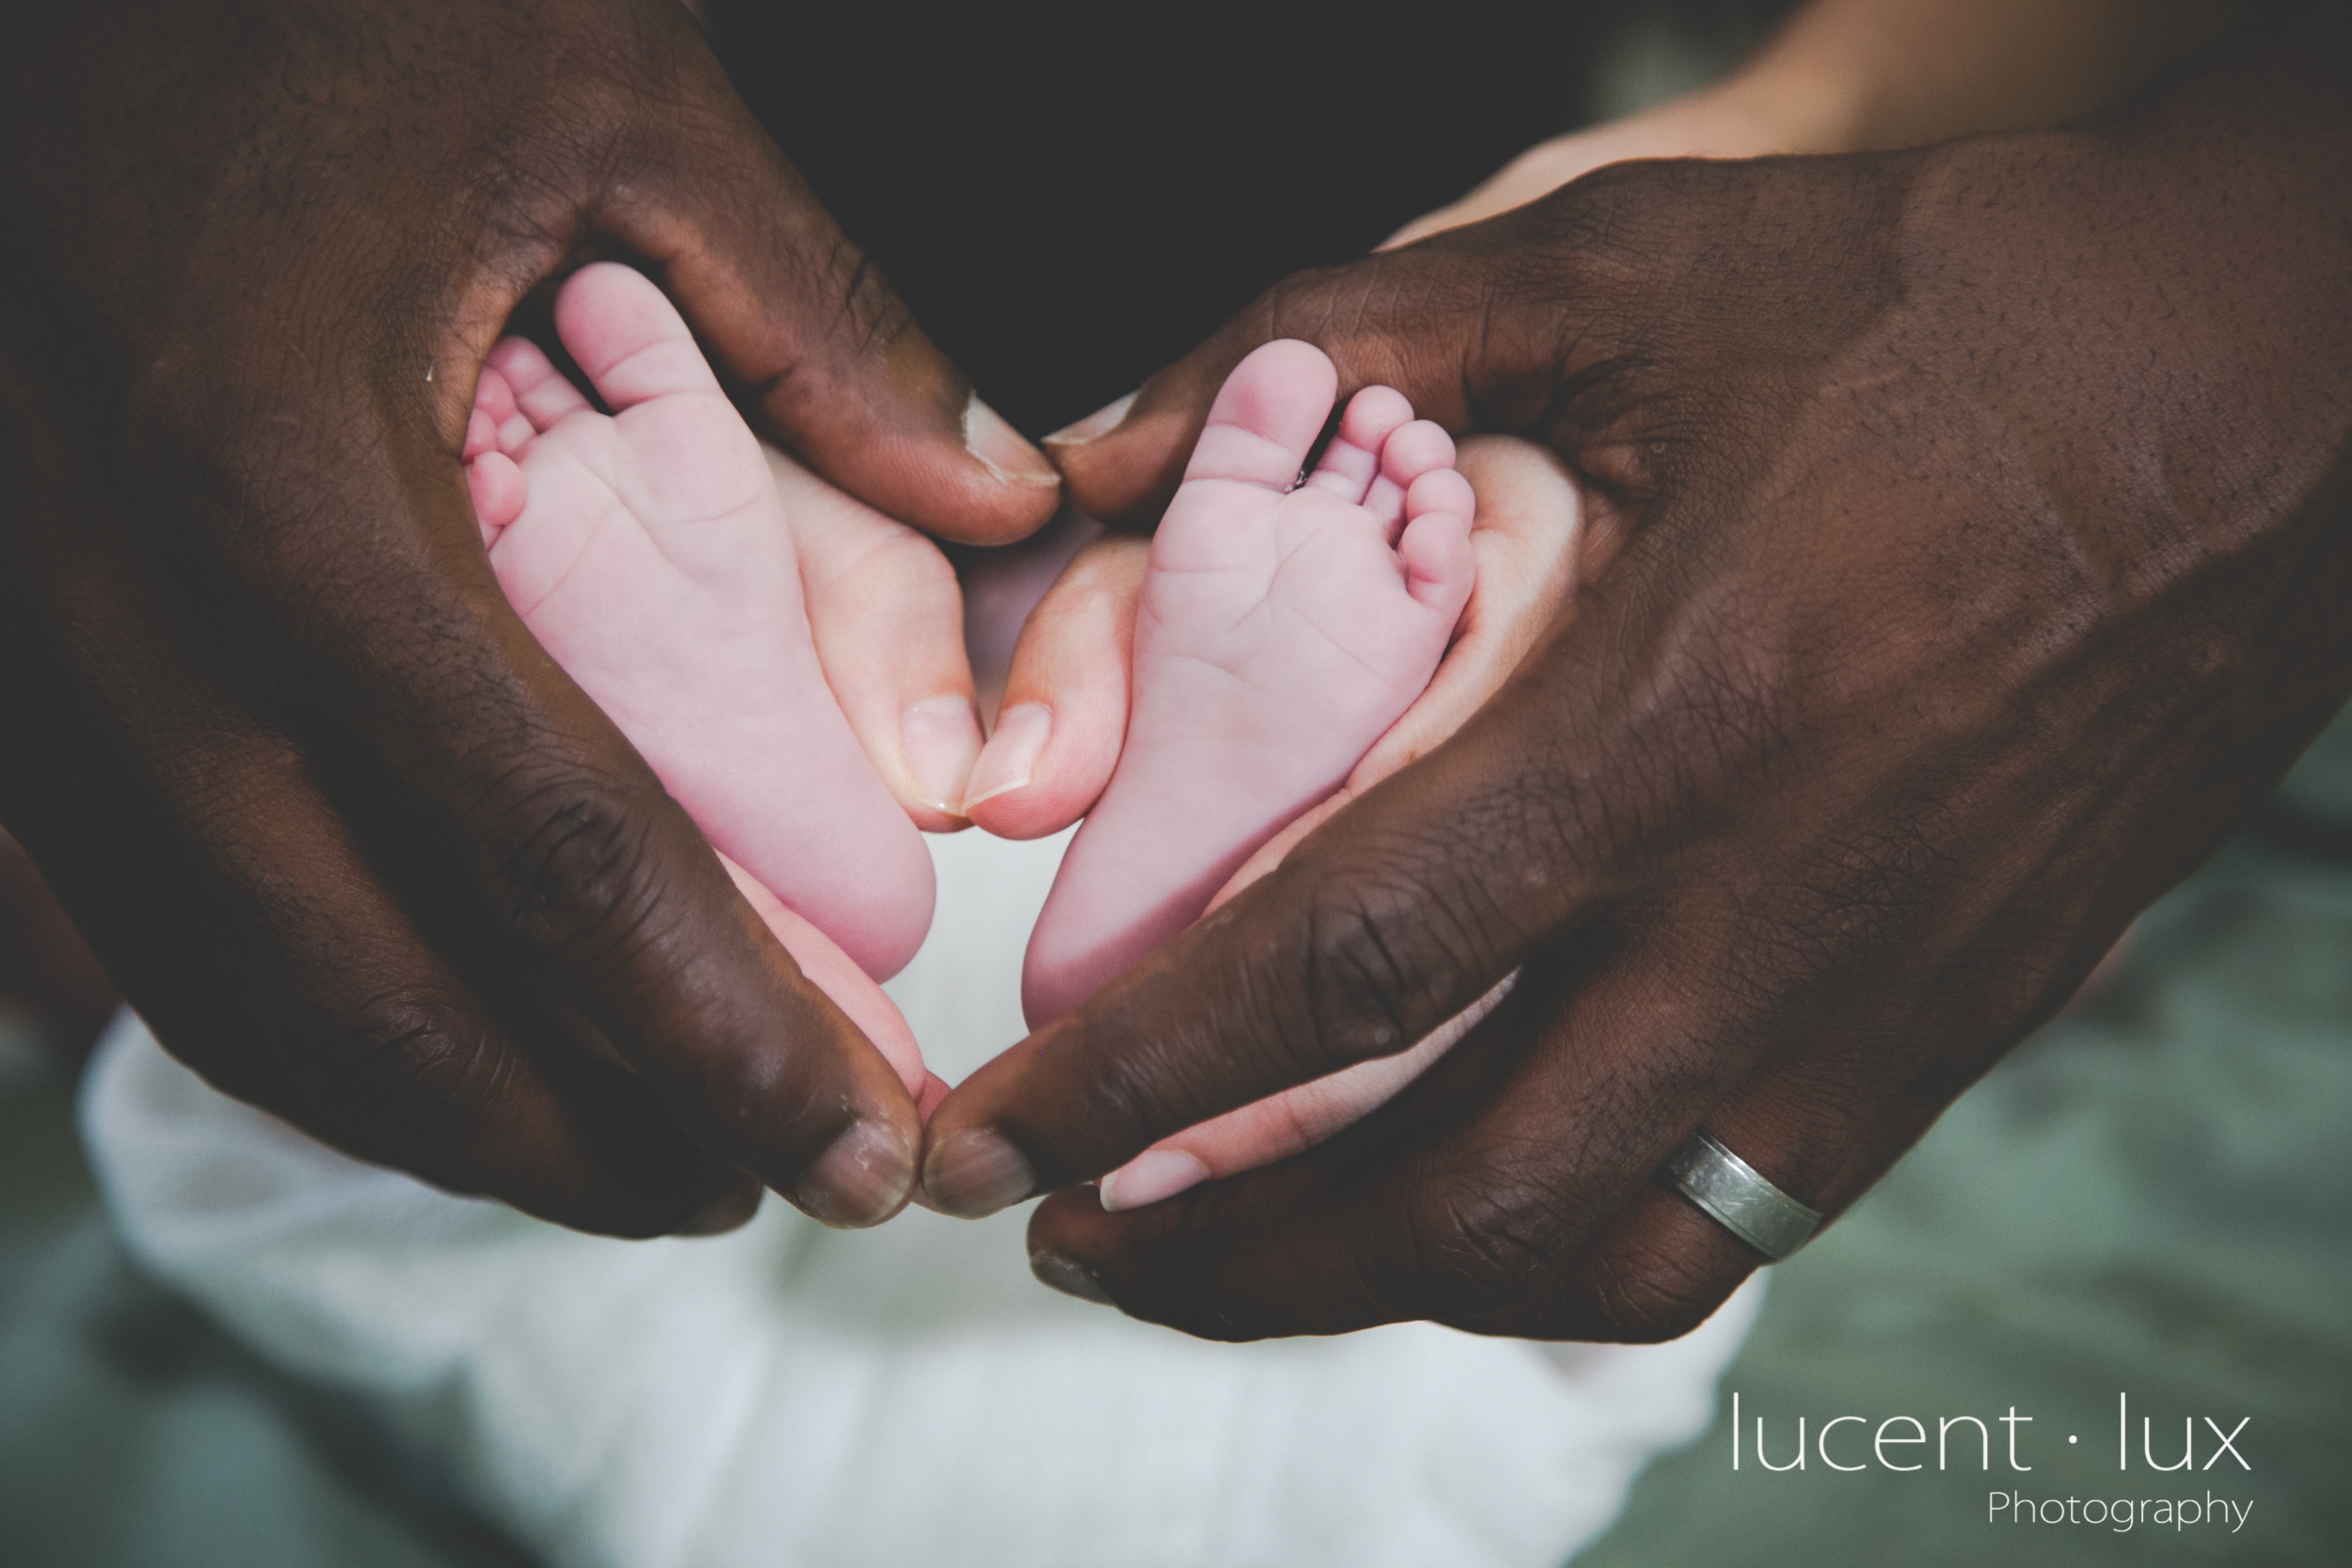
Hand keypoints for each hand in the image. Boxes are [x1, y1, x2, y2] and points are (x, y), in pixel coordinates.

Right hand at [0, 0, 1057, 1234]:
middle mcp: (126, 616)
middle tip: (784, 1185)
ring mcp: (30, 659)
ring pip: (246, 998)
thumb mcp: (609, 104)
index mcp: (296, 482)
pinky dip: (321, 1034)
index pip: (553, 847)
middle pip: (383, 987)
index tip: (864, 1136)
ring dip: (459, 1120)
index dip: (722, 1029)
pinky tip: (464, 1060)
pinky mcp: (4, 666)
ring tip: (655, 1167)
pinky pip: (150, 924)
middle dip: (600, 1131)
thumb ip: (820, 323)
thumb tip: (1004, 496)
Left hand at [923, 14, 2351, 1336]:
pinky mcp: (1948, 1034)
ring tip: (1218, 1259)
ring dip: (1374, 1289)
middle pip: (1455, 1190)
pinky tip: (1446, 1216)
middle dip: (1222, 1254)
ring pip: (1593, 1253)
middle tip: (1064, 1236)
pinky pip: (1726, 1227)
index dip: (1131, 1076)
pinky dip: (1549, 1261)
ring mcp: (1882, 1003)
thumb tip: (1103, 447)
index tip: (993, 1134)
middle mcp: (1782, 908)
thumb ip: (1339, 338)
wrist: (2271, 396)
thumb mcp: (1636, 268)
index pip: (1344, 966)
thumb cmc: (1953, 312)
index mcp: (1683, 718)